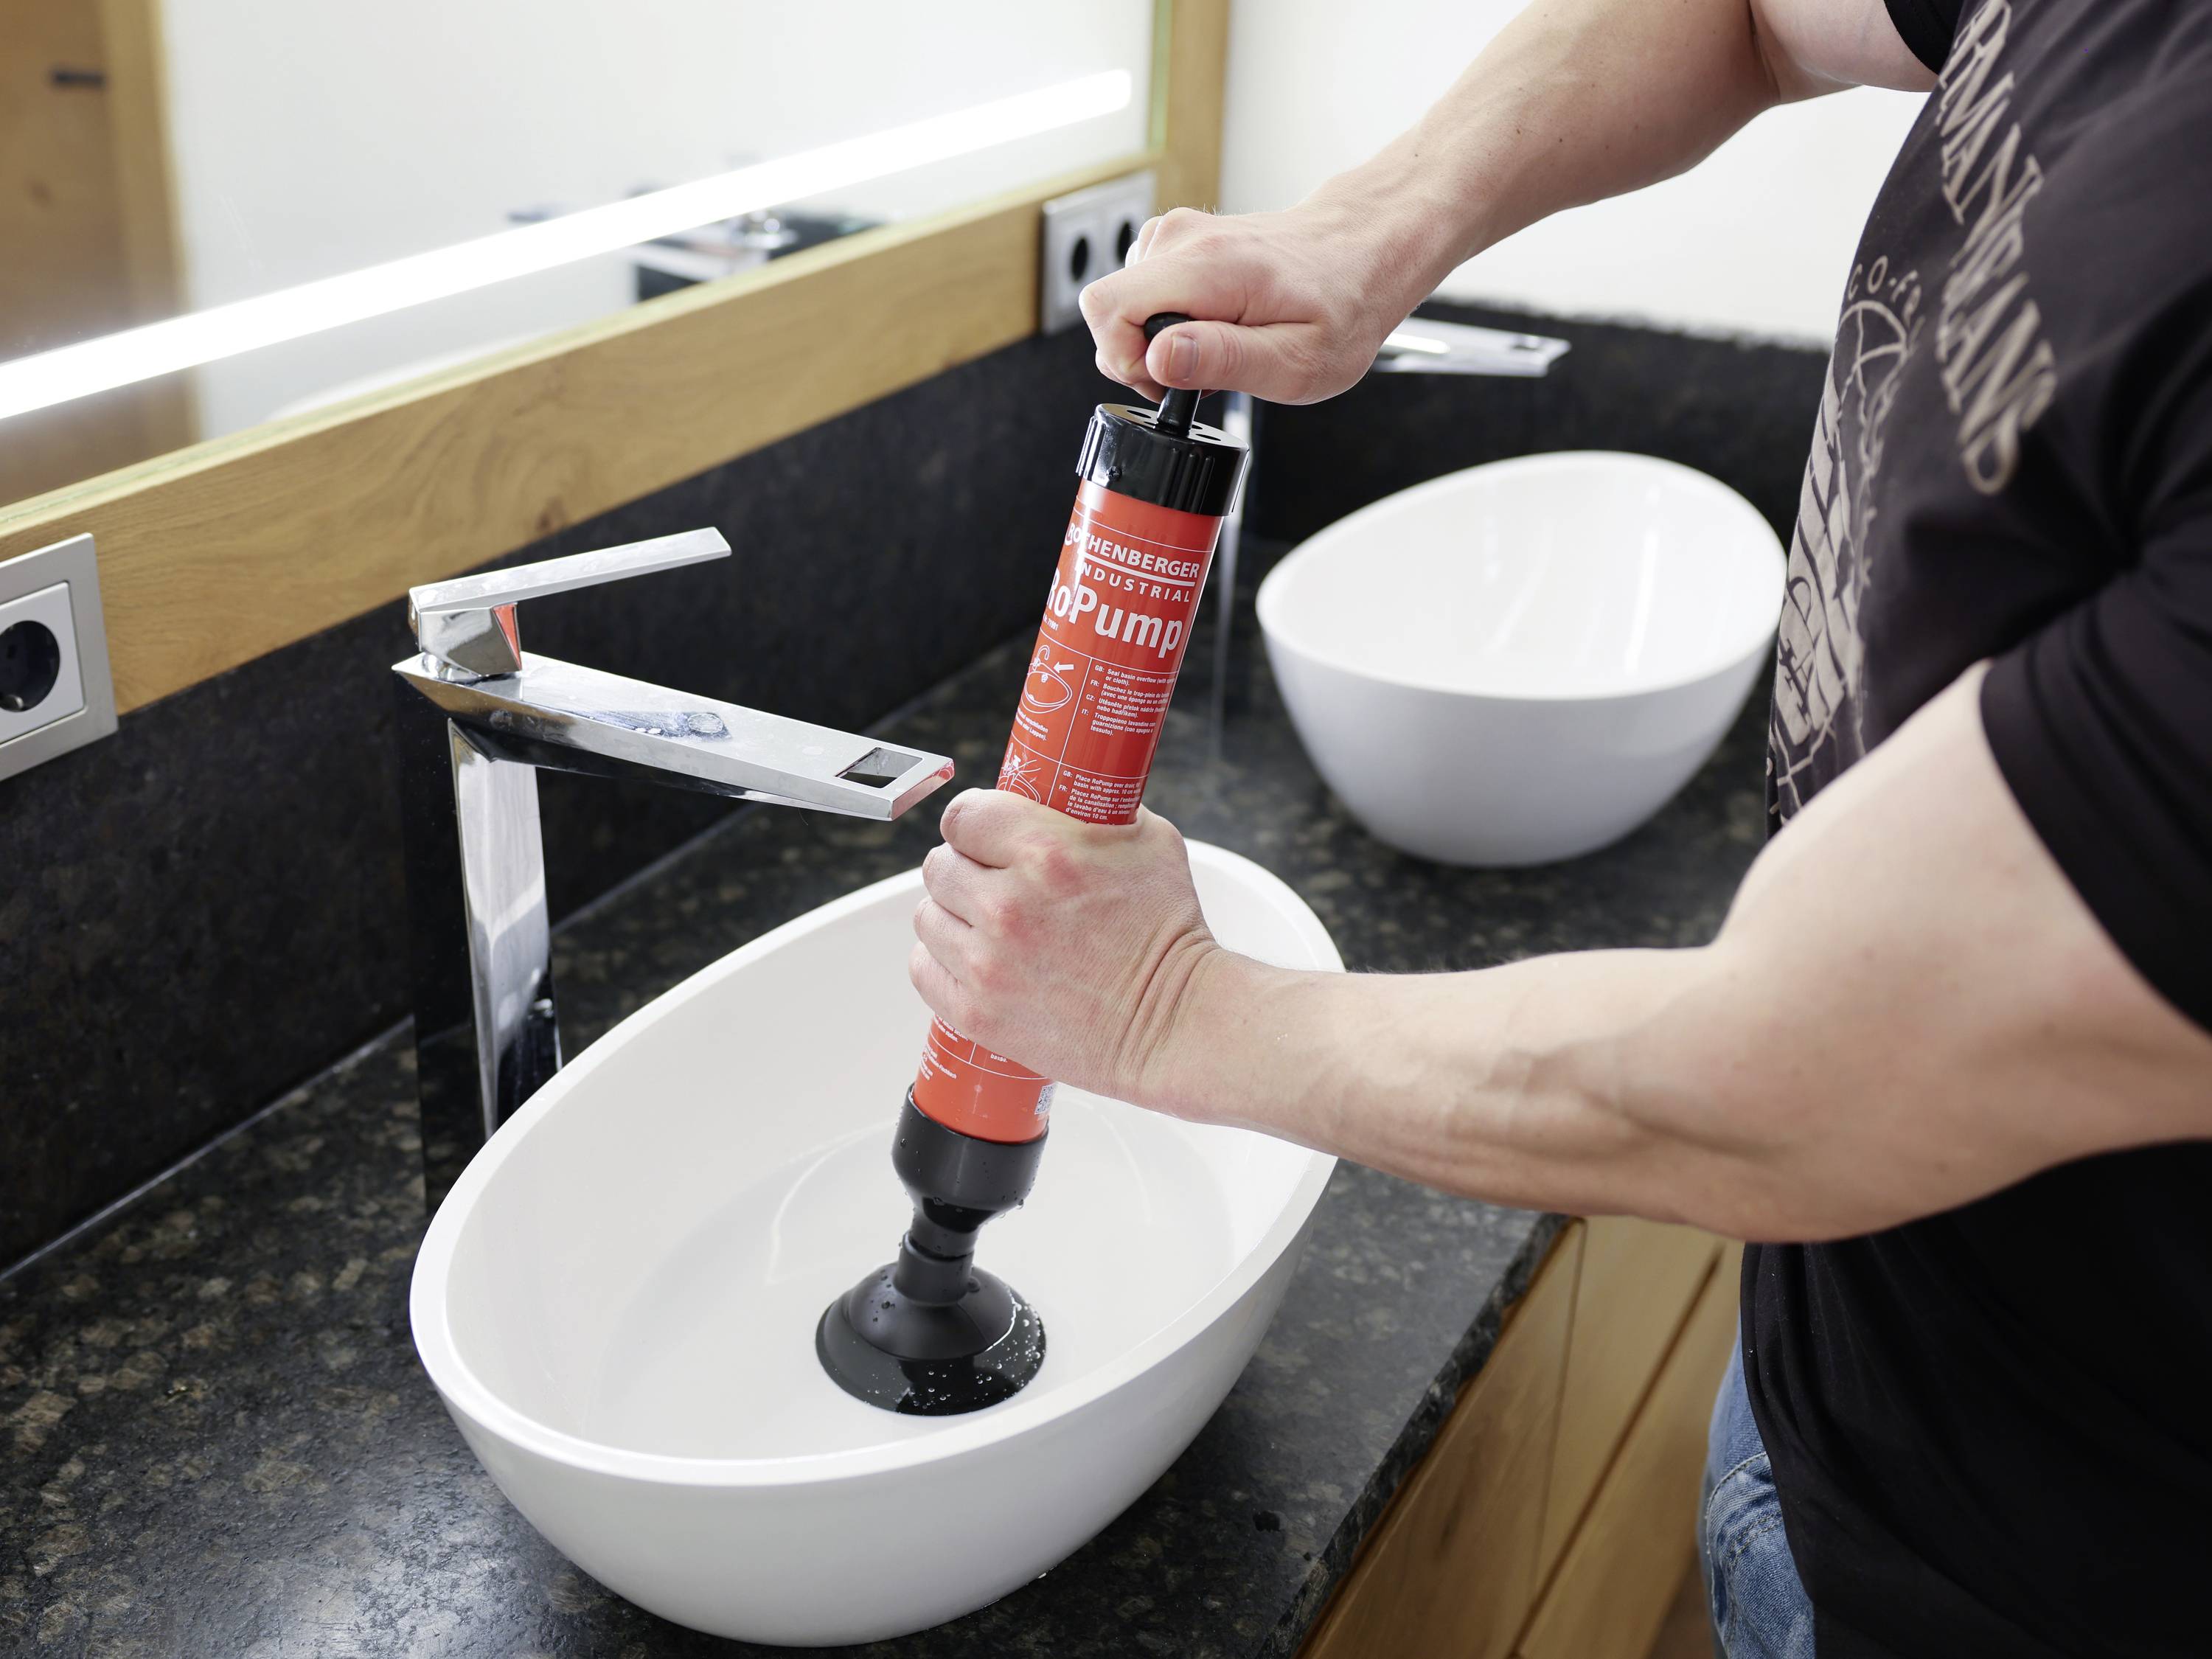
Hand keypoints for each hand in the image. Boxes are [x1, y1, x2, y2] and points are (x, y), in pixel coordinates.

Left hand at [908, 790, 1223, 1106]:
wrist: (1175, 1021)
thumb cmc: (1170, 932)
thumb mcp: (1149, 841)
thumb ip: (1097, 810)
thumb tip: (1063, 795)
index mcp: (1046, 852)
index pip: (963, 816)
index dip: (973, 823)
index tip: (983, 835)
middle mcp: (1007, 905)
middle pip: (939, 865)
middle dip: (964, 868)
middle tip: (992, 882)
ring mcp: (988, 963)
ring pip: (928, 915)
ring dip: (952, 915)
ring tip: (985, 924)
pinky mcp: (979, 1012)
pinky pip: (923, 970)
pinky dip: (942, 962)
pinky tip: (973, 959)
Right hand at [1077, 193, 1425, 405]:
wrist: (1362, 250)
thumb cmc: (1340, 306)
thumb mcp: (1296, 361)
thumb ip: (1222, 361)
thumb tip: (1157, 360)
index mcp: (1207, 268)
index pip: (1106, 309)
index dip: (1126, 361)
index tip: (1173, 381)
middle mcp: (1181, 240)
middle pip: (1105, 309)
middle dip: (1139, 357)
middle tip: (1204, 371)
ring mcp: (1176, 236)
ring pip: (1123, 305)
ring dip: (1158, 341)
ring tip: (1219, 344)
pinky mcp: (1178, 242)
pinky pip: (1143, 293)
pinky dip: (1168, 321)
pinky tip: (1215, 324)